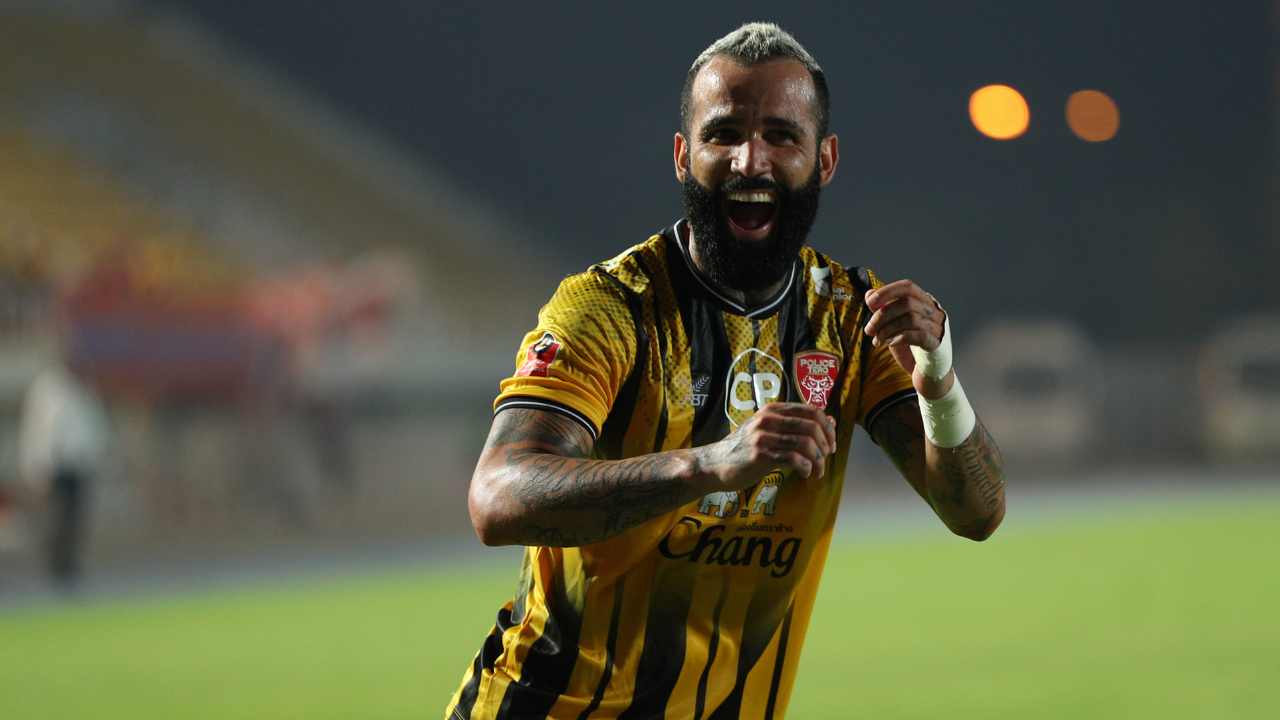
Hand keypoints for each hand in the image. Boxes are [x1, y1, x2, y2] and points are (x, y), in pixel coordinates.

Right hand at [697, 402, 836, 486]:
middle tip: (826, 458)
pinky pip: (793, 459)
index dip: (828, 428)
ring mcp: (762, 437)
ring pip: (804, 443)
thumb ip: (797, 424)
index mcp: (772, 409)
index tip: (831, 444)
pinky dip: (806, 468)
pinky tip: (806, 474)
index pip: (812, 411)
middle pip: (811, 427)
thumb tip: (831, 419)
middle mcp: (767, 419)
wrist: (716, 464)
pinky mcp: (759, 456)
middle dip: (825, 445)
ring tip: (818, 471)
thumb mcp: (771, 430)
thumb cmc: (746, 448)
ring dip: (818, 460)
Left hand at [863, 280, 951, 394]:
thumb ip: (883, 311)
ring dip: (887, 329)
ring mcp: (939, 328)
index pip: (908, 287)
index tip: (870, 302)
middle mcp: (935, 312)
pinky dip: (900, 337)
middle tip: (869, 330)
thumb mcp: (892, 328)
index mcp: (924, 303)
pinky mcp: (938, 345)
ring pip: (911, 318)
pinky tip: (890, 343)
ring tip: (878, 340)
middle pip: (906, 303)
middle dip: (882, 315)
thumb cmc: (909, 350)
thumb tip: (869, 294)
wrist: (926, 376)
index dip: (888, 291)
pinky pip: (919, 335)